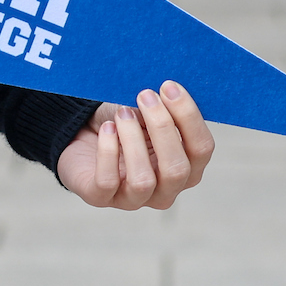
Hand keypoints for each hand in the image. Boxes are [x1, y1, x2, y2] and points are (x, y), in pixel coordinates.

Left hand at [54, 81, 213, 209]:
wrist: (83, 134)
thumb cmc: (123, 123)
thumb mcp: (146, 114)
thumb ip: (163, 108)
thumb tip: (168, 92)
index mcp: (186, 167)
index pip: (202, 149)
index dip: (189, 117)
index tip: (169, 86)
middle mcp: (166, 190)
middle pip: (178, 169)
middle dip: (162, 127)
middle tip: (145, 95)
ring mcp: (134, 199)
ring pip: (143, 180)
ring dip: (132, 139)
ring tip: (122, 113)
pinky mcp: (101, 198)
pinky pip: (107, 182)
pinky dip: (107, 151)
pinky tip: (106, 129)